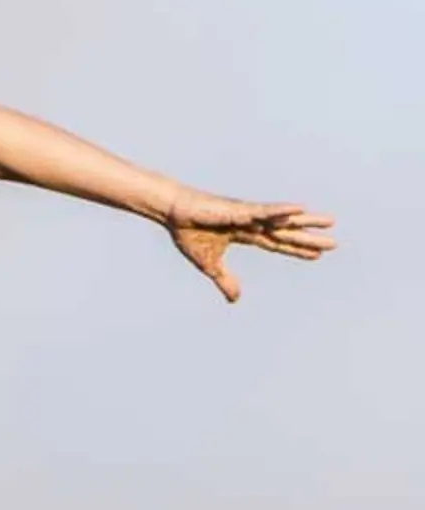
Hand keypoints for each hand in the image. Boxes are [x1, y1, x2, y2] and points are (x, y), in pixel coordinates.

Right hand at [165, 191, 334, 302]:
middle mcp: (253, 223)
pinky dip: (282, 211)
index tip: (316, 255)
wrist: (175, 213)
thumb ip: (225, 280)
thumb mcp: (209, 265)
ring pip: (283, 220)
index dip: (296, 250)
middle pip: (287, 232)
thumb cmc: (190, 233)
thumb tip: (236, 300)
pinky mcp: (240, 210)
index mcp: (247, 234)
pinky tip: (300, 209)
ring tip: (330, 222)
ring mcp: (249, 215)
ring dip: (306, 221)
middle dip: (309, 238)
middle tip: (334, 244)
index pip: (277, 244)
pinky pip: (265, 211)